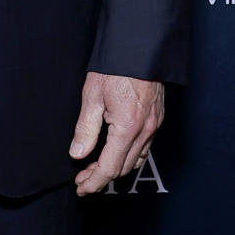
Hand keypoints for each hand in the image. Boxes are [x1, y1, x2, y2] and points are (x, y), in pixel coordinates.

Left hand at [69, 71, 163, 196]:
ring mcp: (154, 125)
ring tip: (96, 168)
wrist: (140, 47)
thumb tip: (78, 154)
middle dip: (102, 177)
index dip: (94, 182)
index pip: (109, 167)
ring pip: (136, 160)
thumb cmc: (115, 67)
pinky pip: (145, 147)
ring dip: (116, 168)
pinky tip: (116, 152)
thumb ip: (86, 128)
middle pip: (123, 168)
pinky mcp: (157, 118)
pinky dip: (129, 156)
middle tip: (83, 178)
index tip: (81, 188)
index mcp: (128, 127)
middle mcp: (145, 130)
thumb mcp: (92, 96)